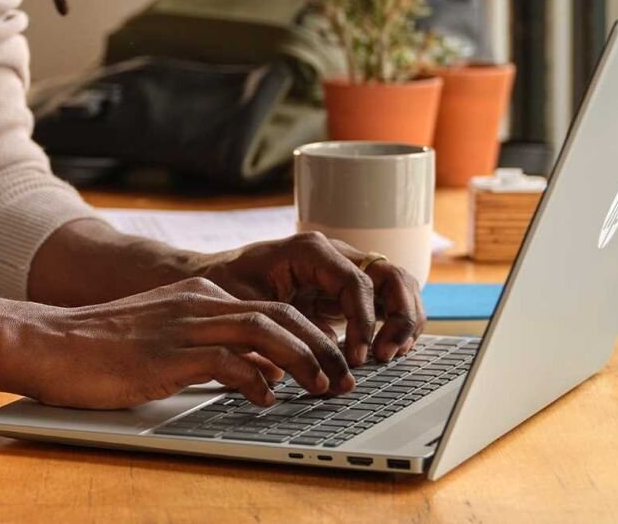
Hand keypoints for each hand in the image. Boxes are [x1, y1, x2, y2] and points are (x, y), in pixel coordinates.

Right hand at [15, 277, 353, 409]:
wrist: (48, 342)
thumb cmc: (104, 348)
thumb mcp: (170, 340)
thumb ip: (218, 351)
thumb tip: (265, 374)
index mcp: (203, 294)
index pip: (275, 308)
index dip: (312, 335)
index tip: (334, 362)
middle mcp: (200, 302)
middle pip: (281, 316)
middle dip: (322, 347)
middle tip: (345, 377)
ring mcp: (184, 325)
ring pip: (264, 332)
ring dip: (302, 361)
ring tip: (322, 388)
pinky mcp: (167, 354)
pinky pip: (226, 362)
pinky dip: (255, 380)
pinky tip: (268, 399)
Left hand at [198, 231, 426, 365]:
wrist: (214, 280)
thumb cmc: (225, 287)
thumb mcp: (244, 306)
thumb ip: (275, 330)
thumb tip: (299, 366)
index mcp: (311, 251)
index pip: (356, 281)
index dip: (363, 321)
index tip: (357, 356)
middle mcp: (335, 256)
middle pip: (391, 276)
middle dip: (398, 317)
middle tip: (387, 355)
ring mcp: (344, 272)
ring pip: (396, 287)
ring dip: (403, 321)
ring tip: (392, 355)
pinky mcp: (345, 292)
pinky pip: (384, 302)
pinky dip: (393, 325)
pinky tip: (386, 352)